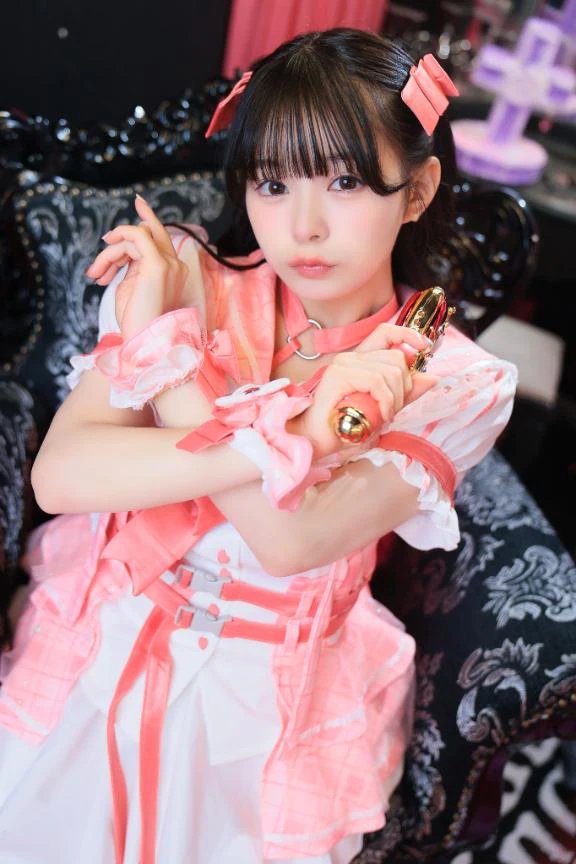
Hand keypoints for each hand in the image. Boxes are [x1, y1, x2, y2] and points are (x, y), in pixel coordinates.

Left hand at [85, 195, 189, 338]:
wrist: (143, 340)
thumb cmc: (136, 321)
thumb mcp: (131, 288)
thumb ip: (131, 266)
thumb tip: (122, 253)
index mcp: (173, 273)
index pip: (160, 239)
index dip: (149, 219)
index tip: (138, 202)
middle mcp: (176, 266)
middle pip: (150, 233)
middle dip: (124, 234)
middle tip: (103, 248)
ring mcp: (170, 264)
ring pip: (136, 237)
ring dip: (110, 253)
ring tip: (97, 274)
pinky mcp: (158, 265)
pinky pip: (135, 237)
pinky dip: (117, 242)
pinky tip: (105, 257)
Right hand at [292, 324, 438, 457]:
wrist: (315, 439)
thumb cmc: (345, 425)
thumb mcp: (383, 407)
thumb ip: (406, 392)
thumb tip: (433, 378)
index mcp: (360, 360)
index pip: (386, 332)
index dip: (407, 334)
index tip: (424, 347)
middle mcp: (351, 357)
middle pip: (396, 357)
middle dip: (404, 386)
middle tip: (393, 408)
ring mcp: (344, 364)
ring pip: (390, 371)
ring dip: (395, 399)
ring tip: (384, 415)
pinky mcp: (339, 375)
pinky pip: (377, 382)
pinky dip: (385, 401)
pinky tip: (380, 415)